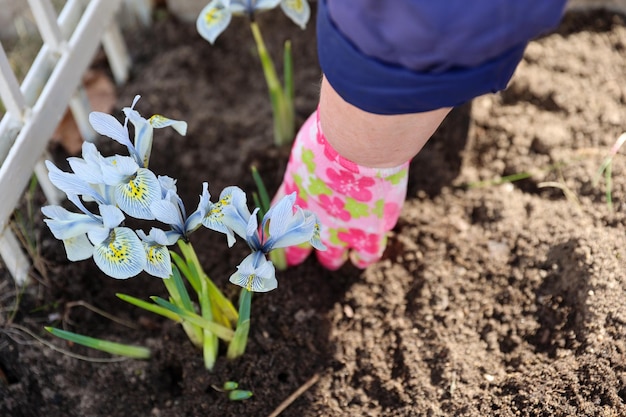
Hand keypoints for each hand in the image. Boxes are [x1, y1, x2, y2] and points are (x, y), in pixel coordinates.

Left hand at [274, 109, 408, 269]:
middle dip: (297, 250)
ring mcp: (339, 231)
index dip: (272, 231)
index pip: (273, 223)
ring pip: (331, 259)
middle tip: (301, 250)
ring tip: (335, 258)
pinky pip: (366, 256)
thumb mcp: (310, 144)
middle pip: (296, 247)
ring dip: (332, 258)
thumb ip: (311, 160)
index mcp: (291, 195)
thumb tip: (318, 156)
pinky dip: (364, 257)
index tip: (271, 235)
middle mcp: (310, 220)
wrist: (359, 144)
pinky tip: (362, 255)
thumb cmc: (332, 132)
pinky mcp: (369, 233)